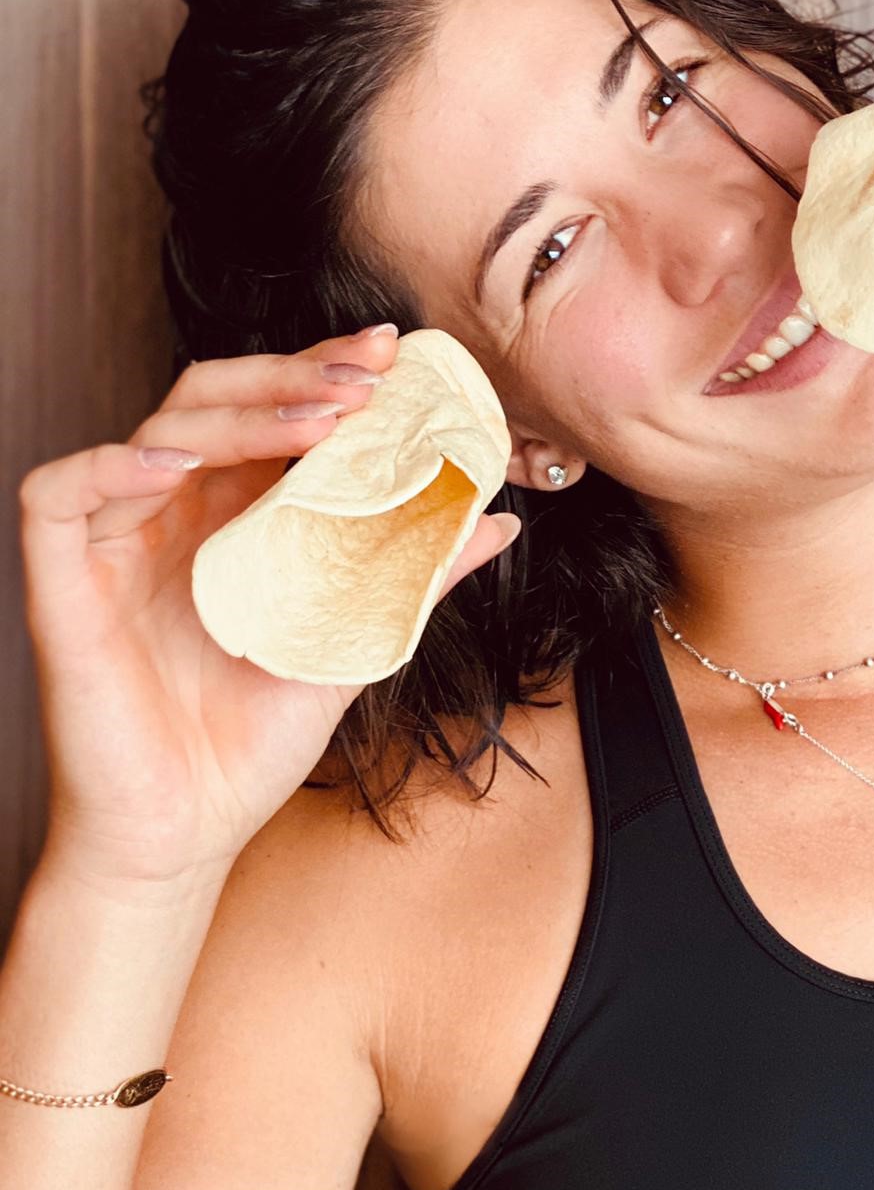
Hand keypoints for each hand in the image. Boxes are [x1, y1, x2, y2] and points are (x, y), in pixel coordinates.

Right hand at [18, 326, 519, 892]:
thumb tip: (500, 519)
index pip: (271, 412)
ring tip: (320, 420)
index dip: (323, 371)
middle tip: (369, 374)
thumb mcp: (355, 644)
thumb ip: (416, 575)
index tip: (395, 355)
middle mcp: (172, 512)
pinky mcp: (60, 583)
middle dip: (294, 374)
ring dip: (241, 413)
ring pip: (157, 430)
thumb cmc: (253, 743)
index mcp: (232, 516)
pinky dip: (110, 463)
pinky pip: (57, 492)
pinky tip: (177, 463)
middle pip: (214, 398)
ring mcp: (114, 542)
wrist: (187, 834)